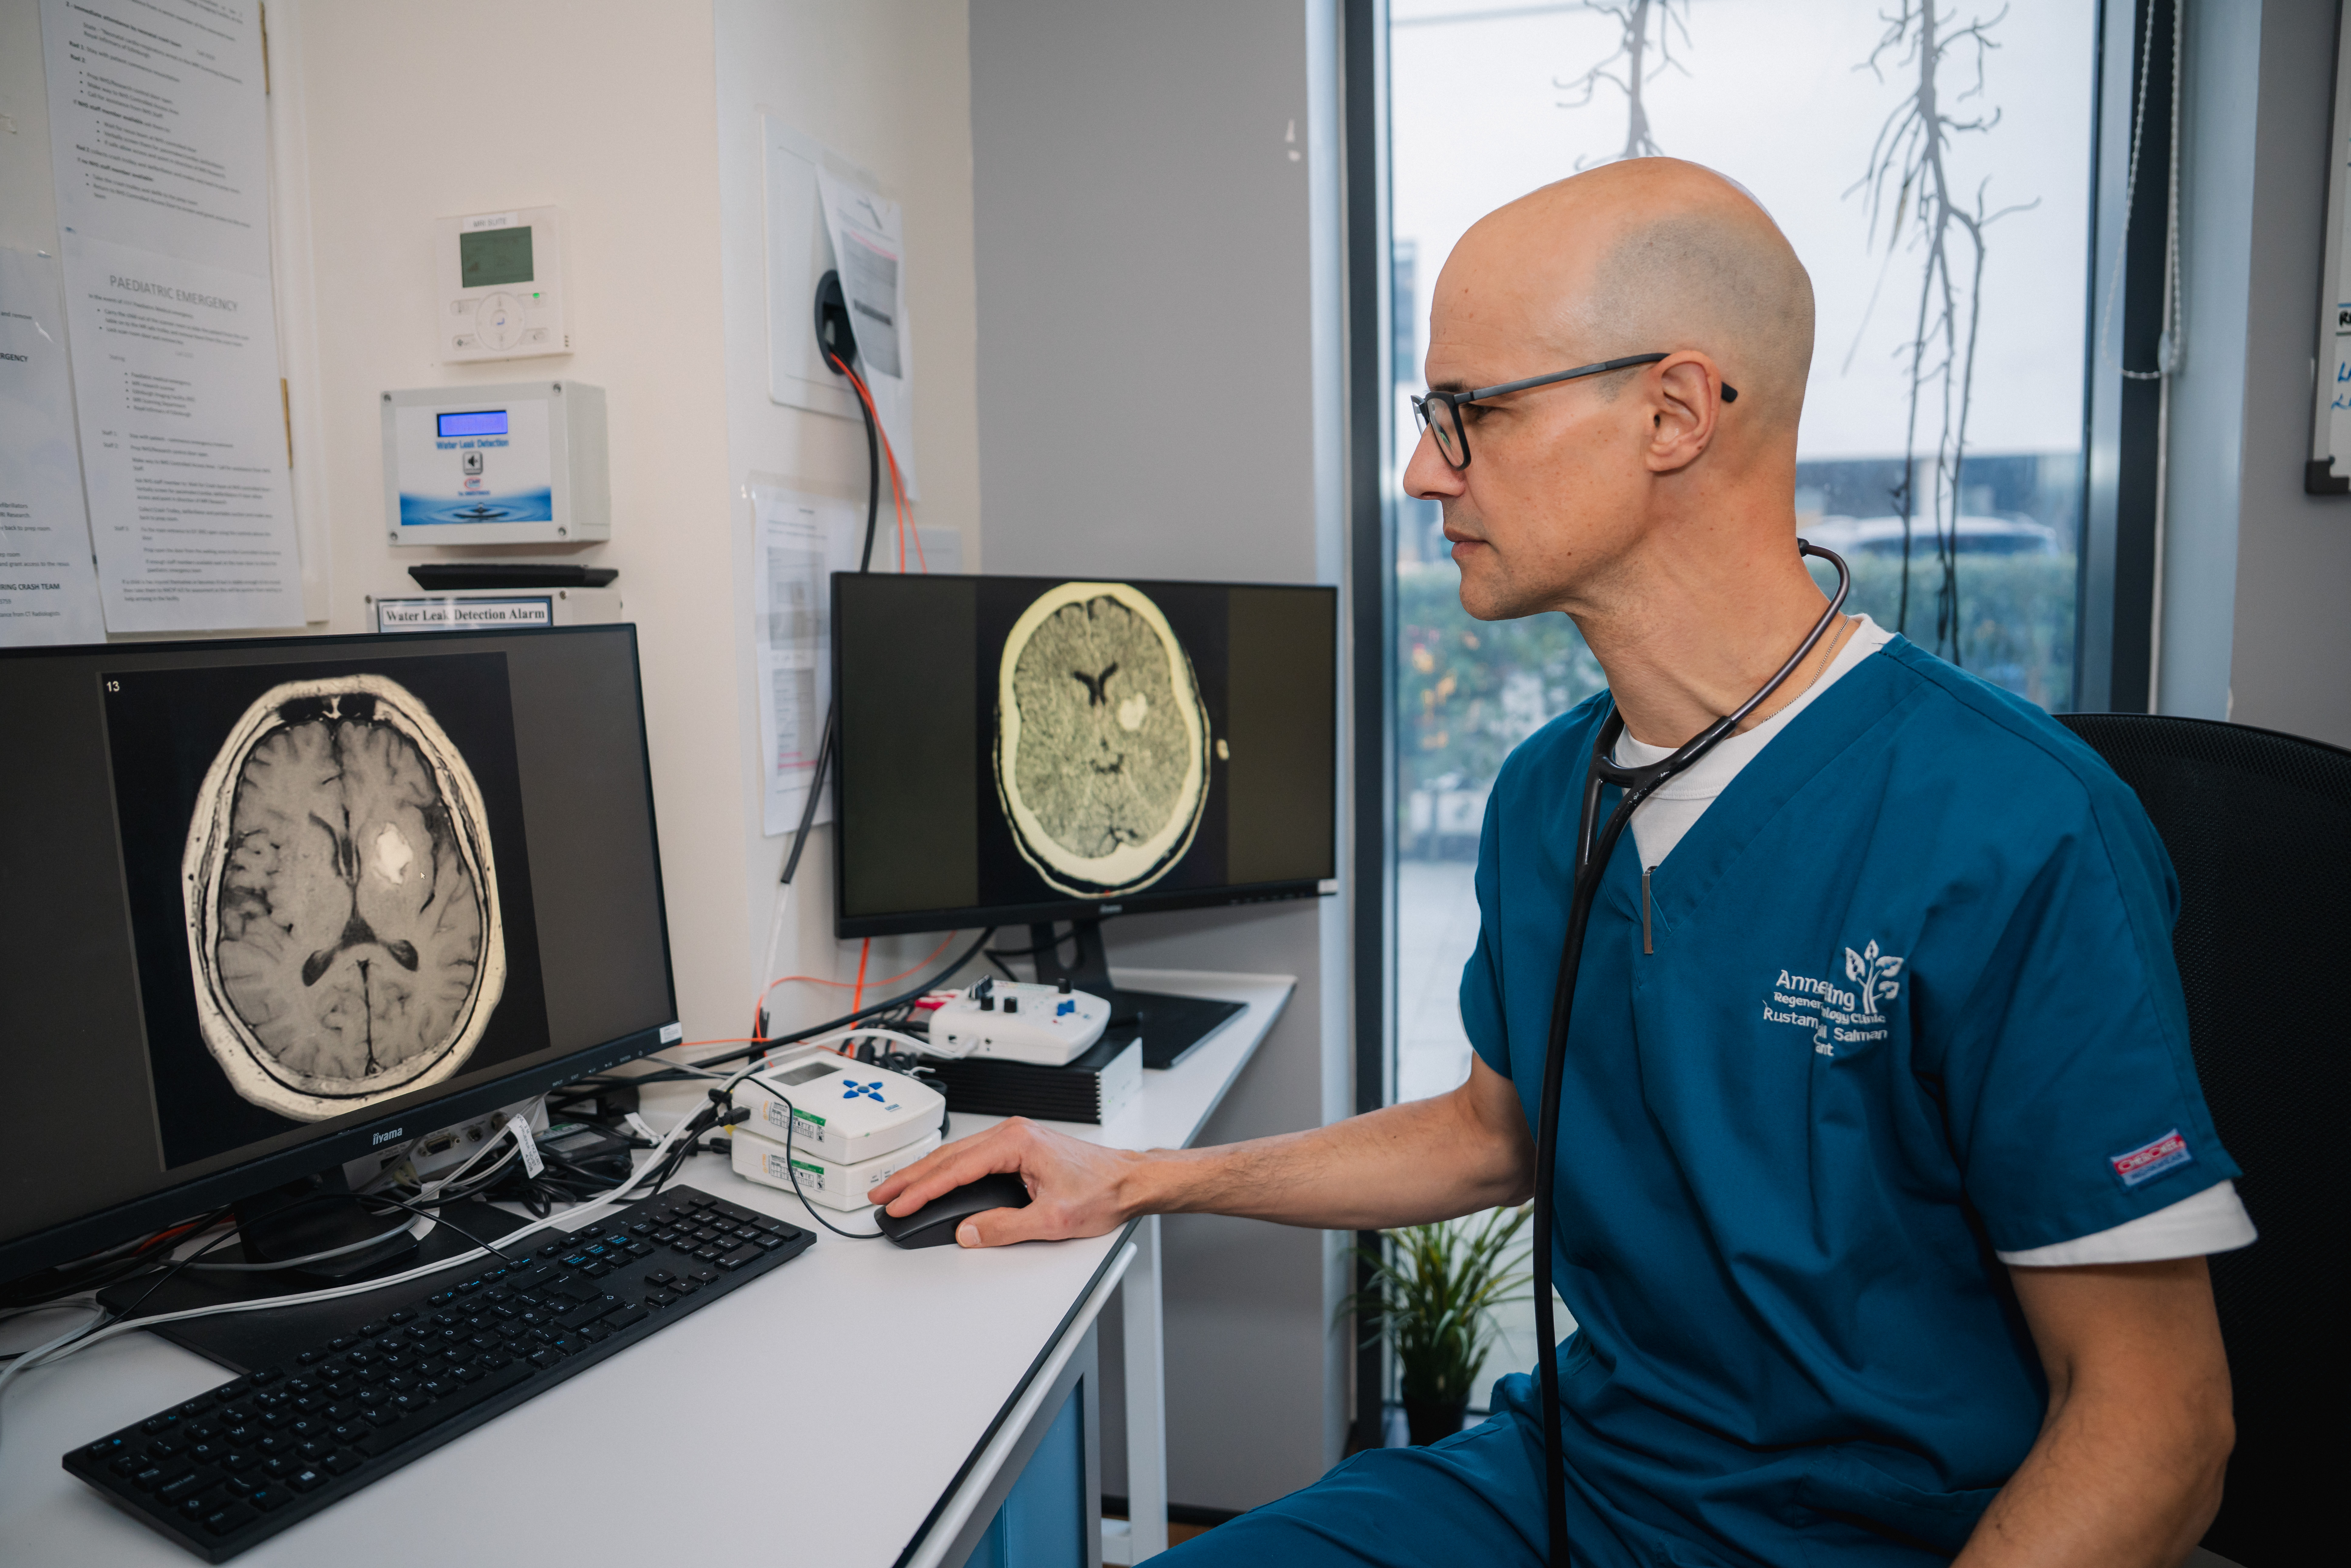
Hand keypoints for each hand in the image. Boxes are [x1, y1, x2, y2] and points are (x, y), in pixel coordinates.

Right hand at [869, 1117, 1145, 1247]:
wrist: (1130, 1181)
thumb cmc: (1102, 1191)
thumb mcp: (1052, 1220)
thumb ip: (1005, 1227)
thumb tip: (968, 1232)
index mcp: (1017, 1143)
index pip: (955, 1169)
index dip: (921, 1190)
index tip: (898, 1205)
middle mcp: (1013, 1134)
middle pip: (948, 1157)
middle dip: (910, 1178)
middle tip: (880, 1197)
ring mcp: (1015, 1139)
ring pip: (956, 1156)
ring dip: (925, 1174)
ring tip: (897, 1191)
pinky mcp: (1018, 1149)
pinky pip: (971, 1158)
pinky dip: (946, 1171)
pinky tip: (933, 1182)